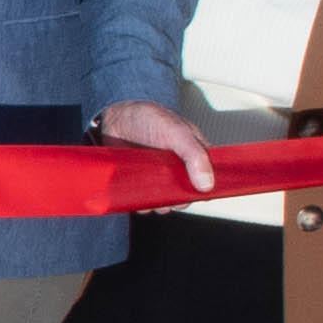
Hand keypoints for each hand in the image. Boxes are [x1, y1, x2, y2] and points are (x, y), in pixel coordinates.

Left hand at [95, 99, 215, 196]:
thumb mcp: (175, 132)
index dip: (207, 188)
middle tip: (171, 197)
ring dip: (160, 204)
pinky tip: (137, 197)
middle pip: (187, 193)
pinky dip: (143, 203)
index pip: (208, 176)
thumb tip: (207, 185)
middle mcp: (178, 167)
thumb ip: (194, 155)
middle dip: (179, 200)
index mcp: (193, 152)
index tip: (200, 195)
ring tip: (151, 194)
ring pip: (166, 200)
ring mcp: (159, 176)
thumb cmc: (147, 118)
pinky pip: (146, 201)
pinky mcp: (141, 183)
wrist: (113, 121)